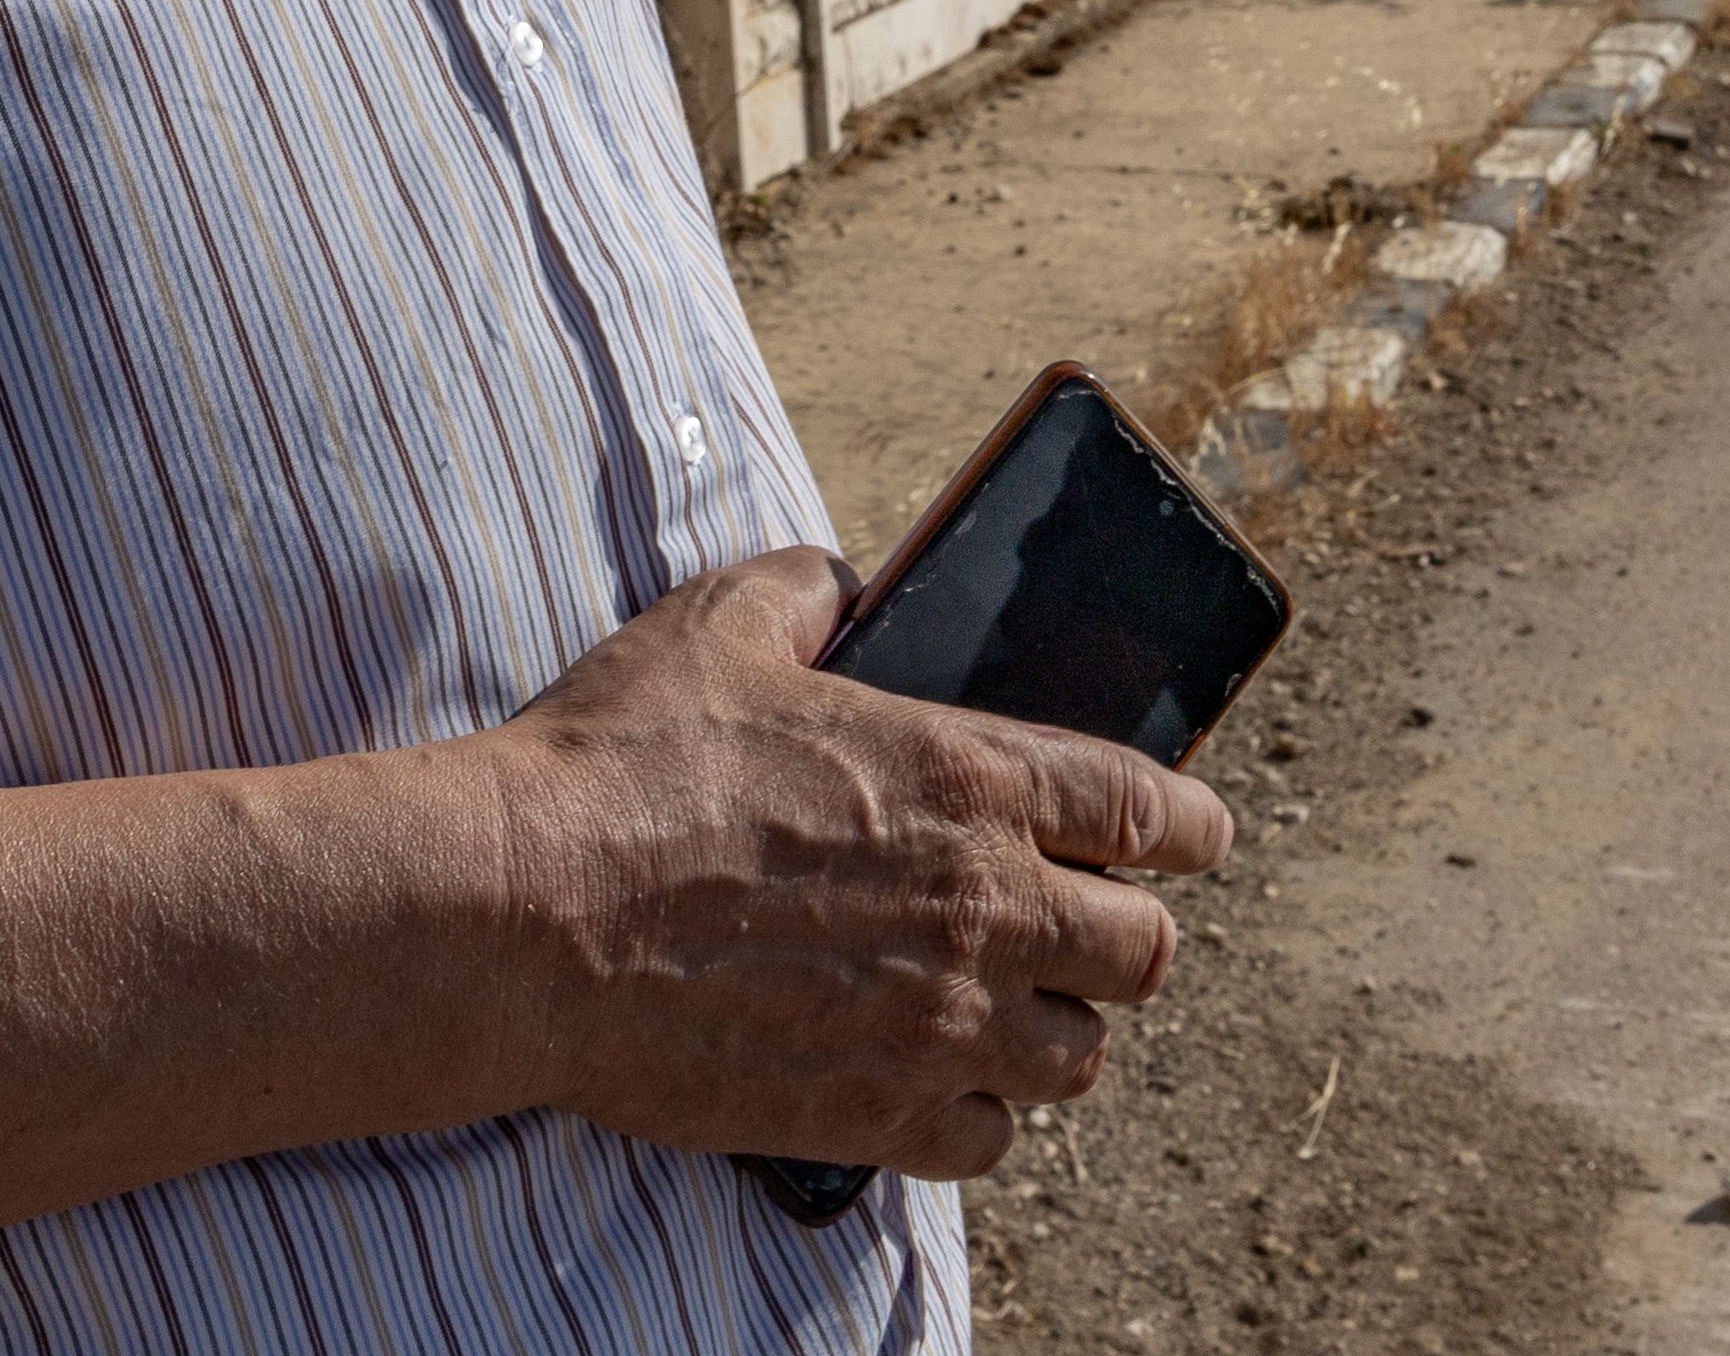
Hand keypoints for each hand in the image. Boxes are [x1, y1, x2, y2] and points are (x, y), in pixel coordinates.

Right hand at [462, 549, 1229, 1180]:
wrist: (528, 916)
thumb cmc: (621, 761)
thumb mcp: (720, 625)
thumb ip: (806, 592)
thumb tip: (841, 588)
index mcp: (967, 779)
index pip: (1149, 808)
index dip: (1193, 824)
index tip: (1200, 835)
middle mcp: (983, 908)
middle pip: (1144, 952)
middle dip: (1128, 935)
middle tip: (1086, 926)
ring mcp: (937, 1024)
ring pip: (1079, 1058)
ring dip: (1054, 1029)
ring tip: (1007, 1008)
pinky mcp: (874, 1112)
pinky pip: (987, 1140)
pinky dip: (975, 1115)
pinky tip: (930, 1078)